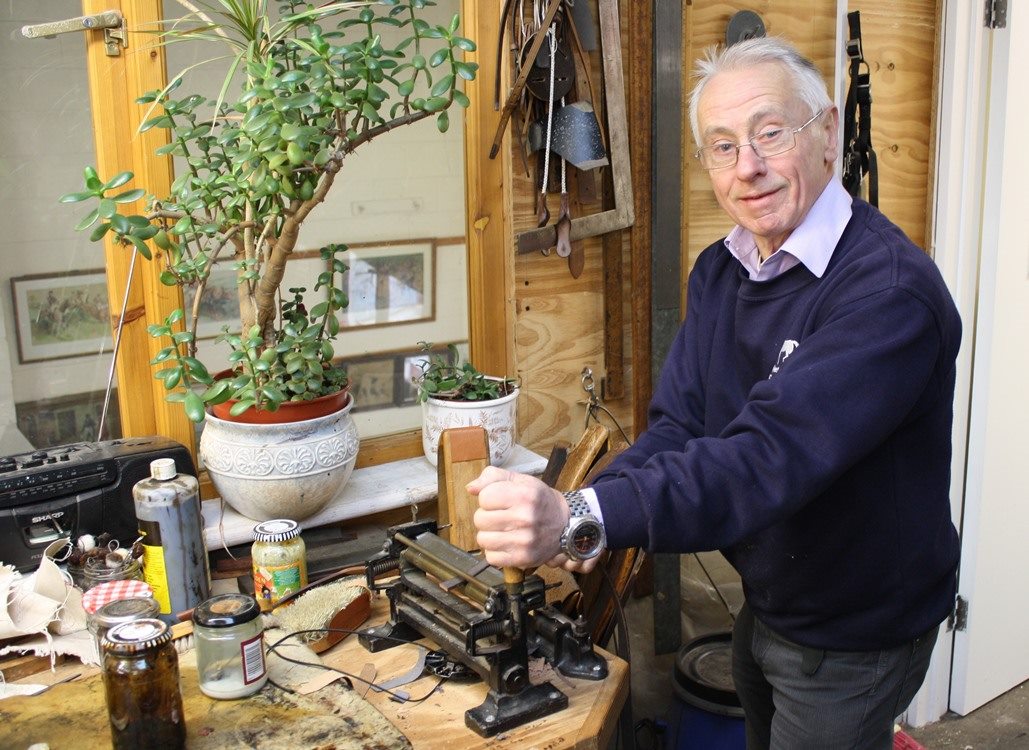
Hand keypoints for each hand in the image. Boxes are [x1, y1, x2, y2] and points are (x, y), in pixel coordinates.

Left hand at [467, 467, 601, 573]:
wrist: (565, 525)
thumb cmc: (538, 501)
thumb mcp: (520, 481)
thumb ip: (493, 477)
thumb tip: (470, 488)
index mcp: (524, 494)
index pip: (484, 497)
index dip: (488, 498)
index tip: (499, 500)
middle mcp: (525, 517)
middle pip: (479, 519)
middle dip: (486, 516)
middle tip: (501, 516)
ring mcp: (524, 540)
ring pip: (482, 539)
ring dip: (489, 534)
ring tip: (503, 530)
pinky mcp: (523, 558)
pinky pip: (491, 557)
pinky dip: (495, 551)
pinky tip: (507, 543)